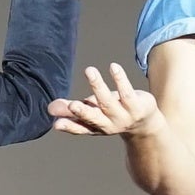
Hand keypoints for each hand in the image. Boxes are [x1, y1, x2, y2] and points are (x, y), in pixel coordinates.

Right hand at [47, 61, 163, 137]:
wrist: (144, 123)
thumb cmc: (112, 115)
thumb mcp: (92, 113)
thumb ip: (71, 110)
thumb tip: (49, 108)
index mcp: (94, 127)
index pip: (79, 128)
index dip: (68, 126)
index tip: (56, 124)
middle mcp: (108, 124)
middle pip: (94, 118)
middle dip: (83, 112)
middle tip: (72, 105)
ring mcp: (123, 116)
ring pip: (108, 101)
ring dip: (98, 86)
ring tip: (89, 70)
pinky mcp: (136, 106)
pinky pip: (127, 92)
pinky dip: (119, 79)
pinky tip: (113, 67)